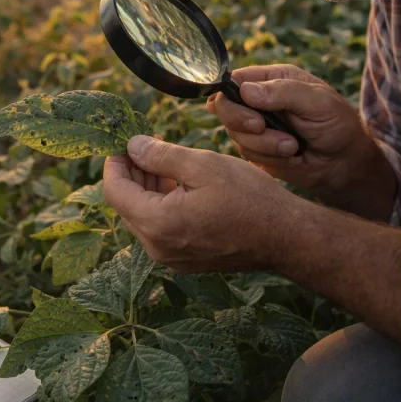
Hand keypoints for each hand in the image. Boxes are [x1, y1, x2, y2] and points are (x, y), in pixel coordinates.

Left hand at [102, 135, 301, 273]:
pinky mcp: (185, 259)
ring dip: (147, 187)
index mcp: (158, 224)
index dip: (115, 163)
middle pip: (126, 205)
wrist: (285, 236)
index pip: (115, 191)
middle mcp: (158, 248)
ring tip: (163, 158)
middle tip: (146, 144)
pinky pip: (161, 228)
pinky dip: (162, 203)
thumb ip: (161, 155)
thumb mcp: (203, 165)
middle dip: (132, 172)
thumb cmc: (249, 198)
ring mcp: (172, 257)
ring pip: (143, 216)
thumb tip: (132, 146)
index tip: (124, 142)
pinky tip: (178, 182)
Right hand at [207, 64, 392, 217]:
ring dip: (263, 144)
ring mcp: (256, 126)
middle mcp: (259, 101)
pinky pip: (245, 154)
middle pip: (225, 108)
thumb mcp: (318, 102)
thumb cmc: (337, 125)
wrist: (345, 164)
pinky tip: (289, 155)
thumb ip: (284, 92)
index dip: (231, 96)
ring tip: (292, 146)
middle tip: (262, 127)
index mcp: (272, 79)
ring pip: (235, 134)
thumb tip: (246, 91)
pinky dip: (267, 157)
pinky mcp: (257, 149)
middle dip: (242, 122)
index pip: (234, 80)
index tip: (252, 114)